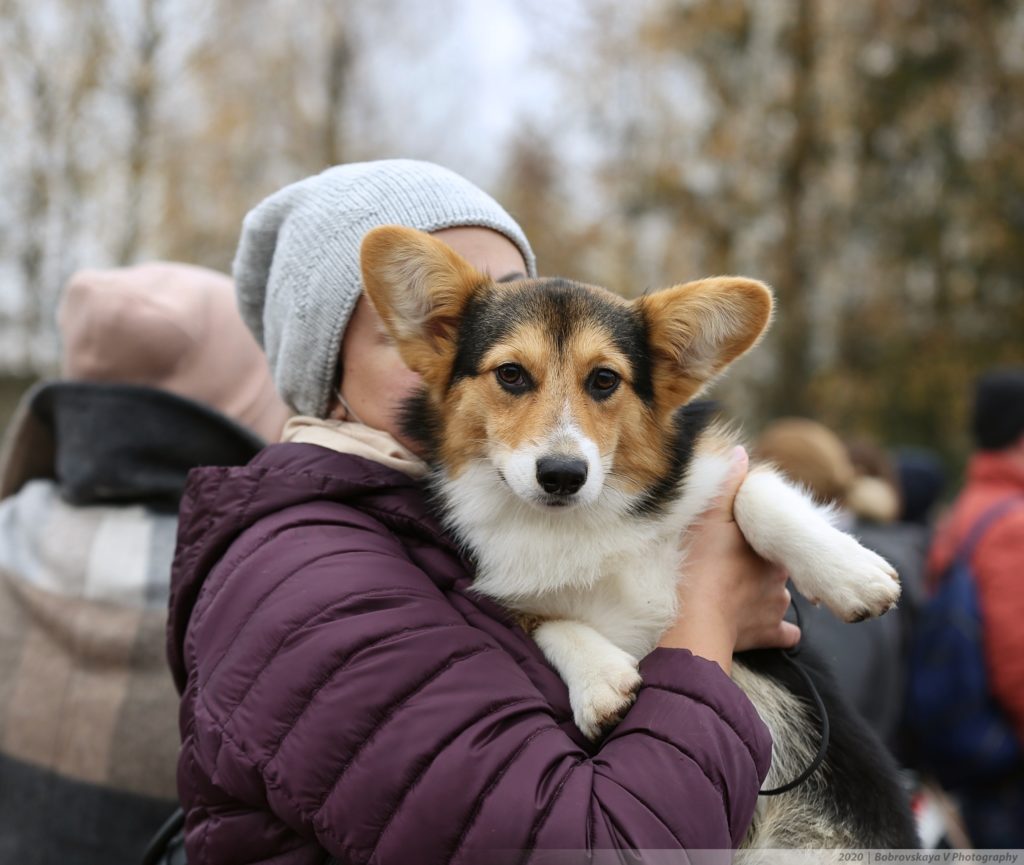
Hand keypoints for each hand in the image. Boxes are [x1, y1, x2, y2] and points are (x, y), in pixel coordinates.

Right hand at [658, 446, 800, 671]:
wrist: (698, 621)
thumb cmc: (703, 567)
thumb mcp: (710, 520)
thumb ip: (726, 487)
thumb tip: (742, 452)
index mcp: (768, 550)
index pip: (772, 542)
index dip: (759, 542)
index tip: (744, 544)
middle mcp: (780, 577)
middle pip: (776, 569)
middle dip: (763, 569)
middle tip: (739, 569)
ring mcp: (775, 607)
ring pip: (779, 599)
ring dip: (766, 598)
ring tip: (743, 598)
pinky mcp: (768, 634)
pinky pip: (783, 633)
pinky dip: (777, 631)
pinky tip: (764, 629)